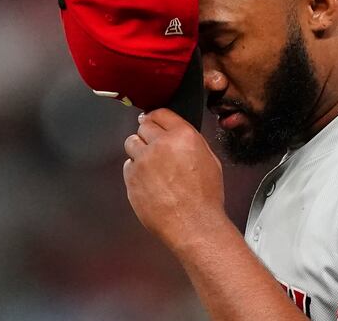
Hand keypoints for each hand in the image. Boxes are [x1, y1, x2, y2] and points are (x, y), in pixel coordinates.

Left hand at [123, 108, 225, 246]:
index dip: (156, 117)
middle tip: (155, 147)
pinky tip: (149, 182)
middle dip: (148, 134)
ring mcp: (143, 162)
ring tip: (152, 166)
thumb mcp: (209, 160)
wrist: (193, 224)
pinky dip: (135, 171)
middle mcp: (160, 145)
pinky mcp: (131, 179)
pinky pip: (128, 166)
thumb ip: (190, 142)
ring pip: (131, 144)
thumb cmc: (205, 198)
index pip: (160, 113)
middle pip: (143, 126)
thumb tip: (178, 135)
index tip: (153, 120)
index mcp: (183, 136)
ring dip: (139, 150)